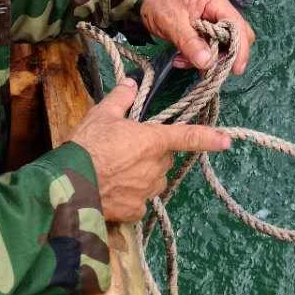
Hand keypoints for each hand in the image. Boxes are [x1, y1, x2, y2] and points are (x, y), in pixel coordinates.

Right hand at [70, 79, 230, 221]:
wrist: (68, 185)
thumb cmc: (88, 145)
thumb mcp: (102, 114)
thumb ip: (121, 98)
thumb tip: (131, 83)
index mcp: (154, 141)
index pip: (188, 137)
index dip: (209, 138)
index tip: (227, 141)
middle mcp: (155, 167)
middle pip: (163, 158)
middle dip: (152, 153)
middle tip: (126, 149)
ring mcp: (146, 191)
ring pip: (153, 180)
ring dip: (143, 175)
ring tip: (117, 170)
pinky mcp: (133, 211)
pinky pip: (140, 202)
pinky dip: (132, 196)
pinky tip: (115, 191)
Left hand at [140, 0, 255, 74]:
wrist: (143, 1)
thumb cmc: (159, 5)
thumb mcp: (173, 24)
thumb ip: (191, 43)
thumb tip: (208, 63)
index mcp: (215, 2)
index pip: (238, 25)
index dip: (240, 48)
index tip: (236, 69)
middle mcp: (218, 10)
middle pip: (236, 36)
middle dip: (223, 55)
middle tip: (207, 67)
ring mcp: (212, 20)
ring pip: (221, 46)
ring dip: (205, 58)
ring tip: (182, 61)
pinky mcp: (204, 30)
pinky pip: (208, 48)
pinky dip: (197, 57)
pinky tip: (179, 59)